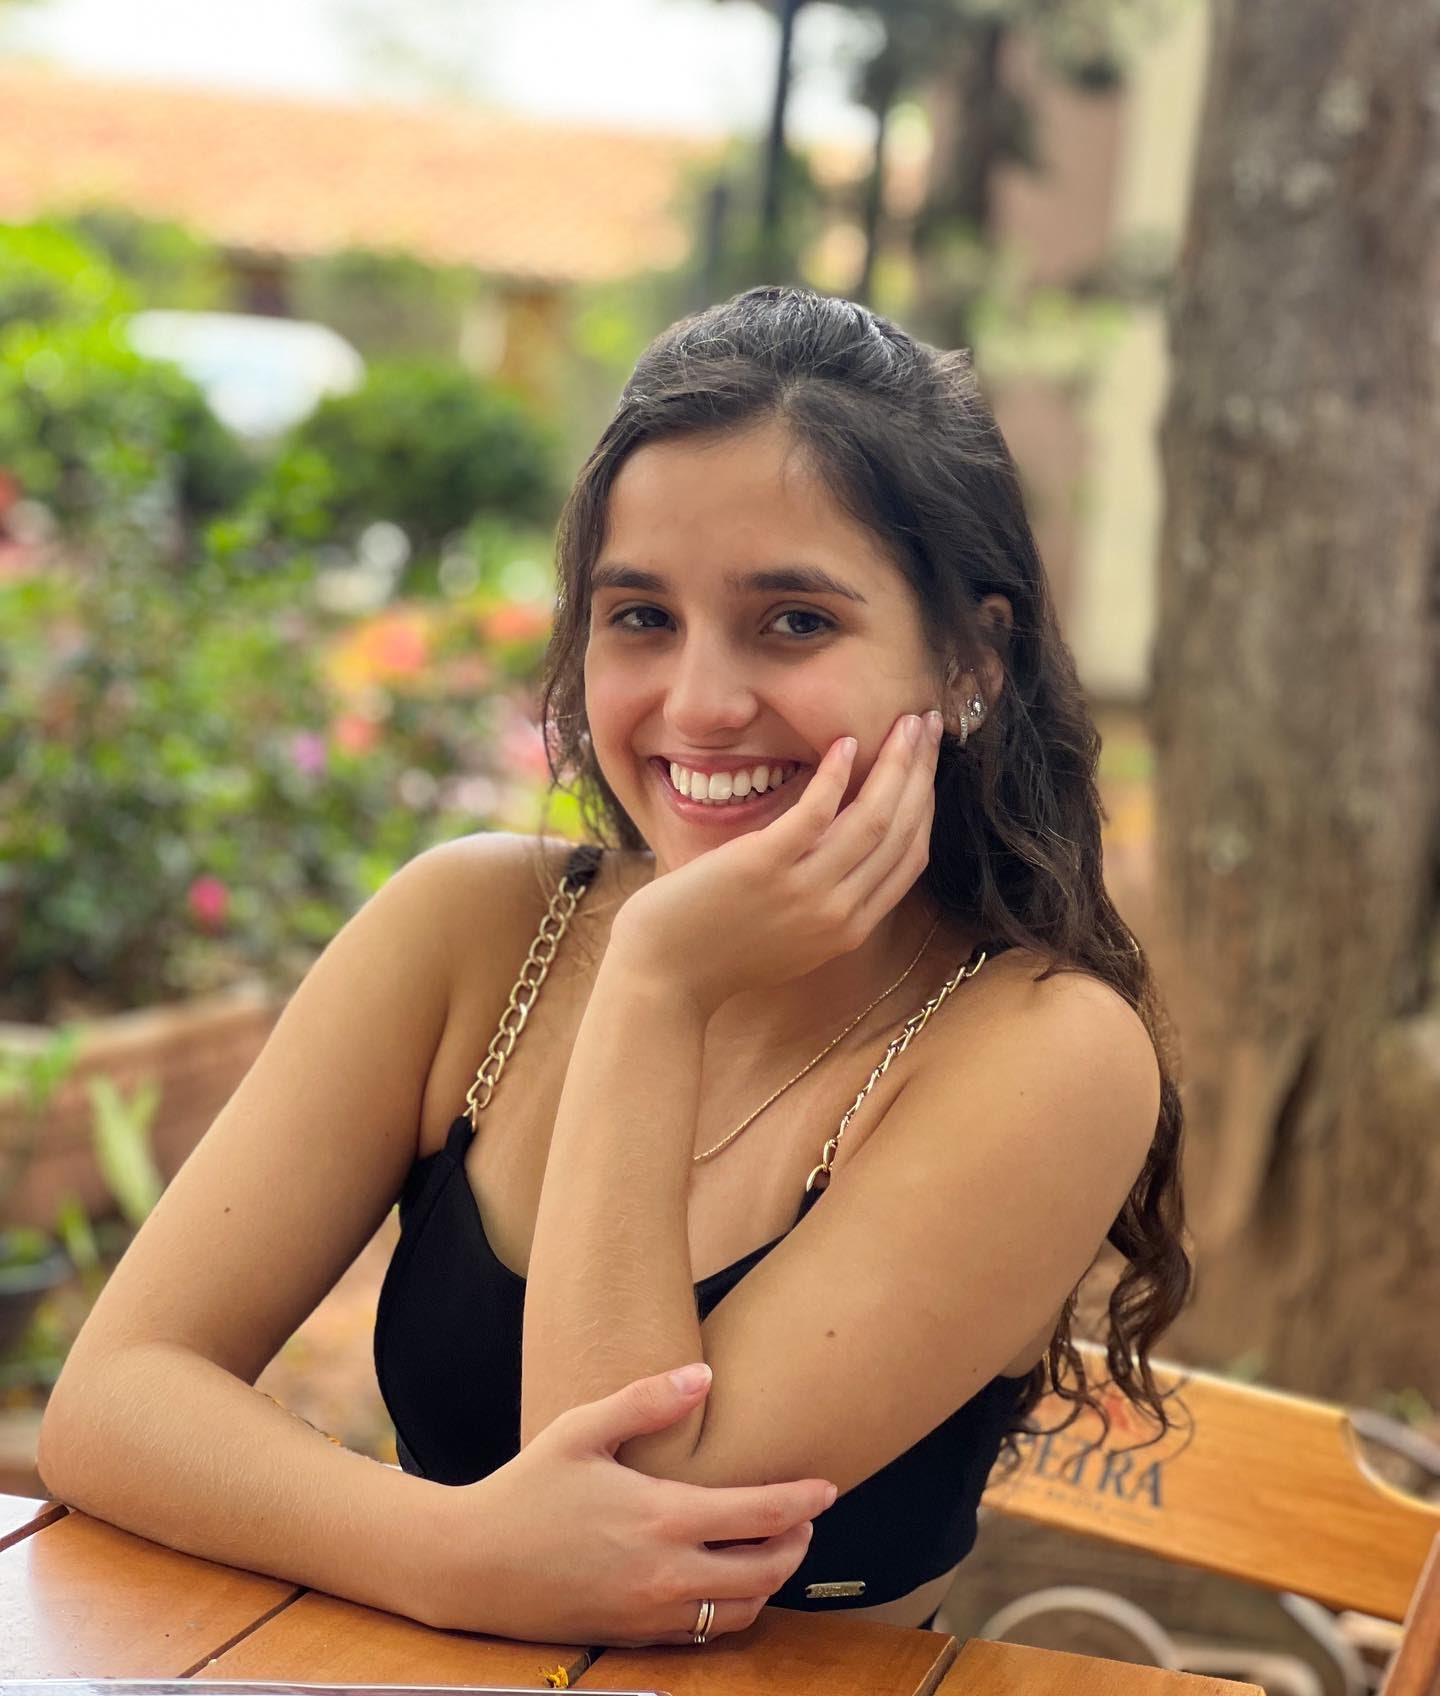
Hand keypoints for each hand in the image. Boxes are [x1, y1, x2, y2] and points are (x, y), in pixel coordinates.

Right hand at [415, 1363, 835, 1646]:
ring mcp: (650, 1613)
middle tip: (806, 1518)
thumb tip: (703, 1375)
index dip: (803, 1501)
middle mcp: (664, 1573)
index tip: (828, 1487)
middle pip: (765, 1572)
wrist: (472, 1566)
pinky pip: (704, 1633)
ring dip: (770, 1582)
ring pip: (740, 1612)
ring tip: (776, 1548)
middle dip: (797, 1544)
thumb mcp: (581, 1429)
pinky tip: (728, 1582)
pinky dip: (732, 1609)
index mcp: (660, 1517)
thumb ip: (646, 1400)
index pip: (759, 1514)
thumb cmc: (526, 1490)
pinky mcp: (633, 1636)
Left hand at [609, 709, 941, 1017]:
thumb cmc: (717, 951)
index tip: (927, 766)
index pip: (910, 857)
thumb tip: (845, 854)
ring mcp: (804, 890)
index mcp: (850, 928)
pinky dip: (836, 776)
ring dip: (895, 764)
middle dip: (922, 772)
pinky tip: (845, 743)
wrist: (665, 976)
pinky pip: (815, 813)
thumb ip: (826, 903)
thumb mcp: (793, 938)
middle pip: (900, 830)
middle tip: (929, 726)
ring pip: (872, 818)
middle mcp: (839, 912)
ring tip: (905, 724)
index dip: (926, 805)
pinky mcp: (763, 866)